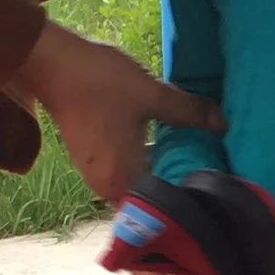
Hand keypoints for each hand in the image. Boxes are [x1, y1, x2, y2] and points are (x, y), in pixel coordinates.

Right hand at [13, 26, 219, 206]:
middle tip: (208, 176)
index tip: (210, 194)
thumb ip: (188, 112)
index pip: (157, 212)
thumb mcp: (152, 94)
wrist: (52, 62)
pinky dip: (144, 162)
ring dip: (159, 174)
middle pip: (147, 201)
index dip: (182, 205)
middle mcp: (105, 184)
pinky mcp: (91, 156)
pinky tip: (163, 144)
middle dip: (174, 189)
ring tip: (191, 160)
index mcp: (121, 179)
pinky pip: (124, 170)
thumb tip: (223, 125)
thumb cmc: (99, 82)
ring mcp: (95, 171)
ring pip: (135, 184)